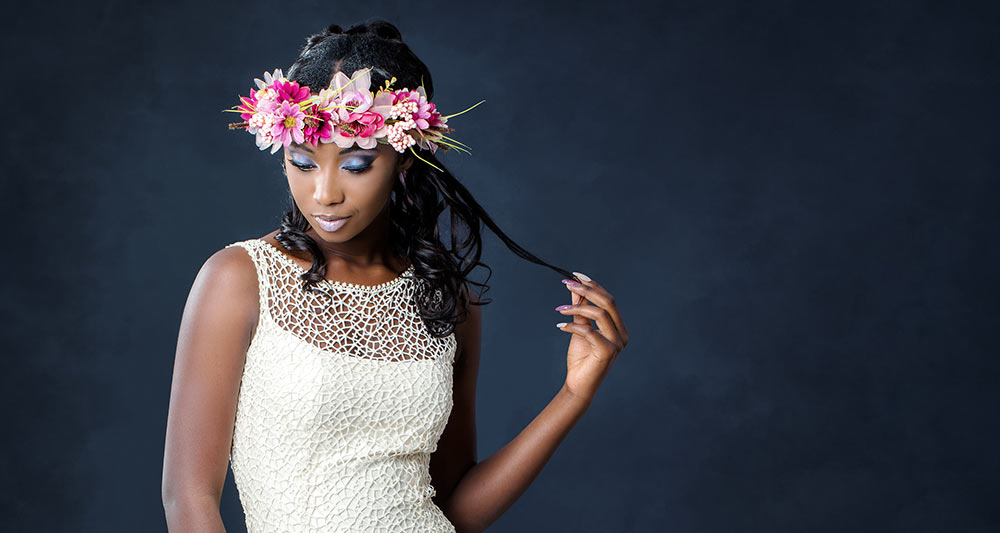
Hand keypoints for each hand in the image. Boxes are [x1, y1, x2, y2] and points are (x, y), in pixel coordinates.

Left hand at [555, 271, 628, 401]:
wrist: (578, 384)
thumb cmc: (581, 358)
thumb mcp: (580, 328)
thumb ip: (580, 309)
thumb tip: (576, 286)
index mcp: (618, 327)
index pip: (609, 300)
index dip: (593, 285)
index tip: (575, 275)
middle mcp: (622, 334)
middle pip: (609, 302)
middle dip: (587, 290)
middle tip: (568, 283)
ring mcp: (617, 343)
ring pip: (600, 314)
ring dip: (577, 307)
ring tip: (560, 310)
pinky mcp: (608, 351)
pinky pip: (589, 330)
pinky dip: (573, 326)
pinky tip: (560, 326)